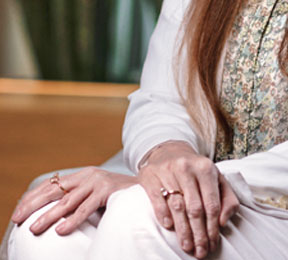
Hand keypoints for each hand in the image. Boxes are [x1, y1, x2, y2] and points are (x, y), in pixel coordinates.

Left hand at [11, 167, 136, 234]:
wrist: (151, 187)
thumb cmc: (122, 194)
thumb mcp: (98, 193)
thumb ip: (81, 198)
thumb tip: (58, 214)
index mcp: (84, 174)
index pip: (52, 184)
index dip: (33, 197)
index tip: (19, 211)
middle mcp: (89, 175)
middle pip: (54, 190)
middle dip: (33, 206)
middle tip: (19, 219)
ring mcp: (99, 181)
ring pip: (67, 201)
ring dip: (49, 216)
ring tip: (35, 228)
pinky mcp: (108, 190)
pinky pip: (86, 208)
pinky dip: (72, 220)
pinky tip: (61, 230)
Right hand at [137, 141, 238, 258]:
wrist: (170, 152)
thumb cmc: (197, 172)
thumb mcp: (216, 179)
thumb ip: (227, 198)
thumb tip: (223, 221)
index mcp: (206, 168)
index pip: (212, 204)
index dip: (213, 227)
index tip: (213, 244)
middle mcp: (188, 168)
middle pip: (195, 208)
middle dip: (199, 233)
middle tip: (201, 251)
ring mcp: (168, 171)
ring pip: (178, 206)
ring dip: (183, 230)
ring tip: (187, 246)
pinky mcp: (150, 176)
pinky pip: (157, 199)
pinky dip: (163, 214)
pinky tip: (168, 227)